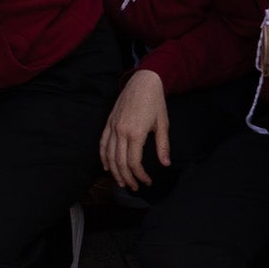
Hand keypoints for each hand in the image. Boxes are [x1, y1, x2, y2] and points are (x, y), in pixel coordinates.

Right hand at [99, 69, 171, 189]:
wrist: (144, 80)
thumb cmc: (155, 101)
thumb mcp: (163, 124)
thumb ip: (162, 146)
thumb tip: (165, 163)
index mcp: (136, 133)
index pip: (134, 162)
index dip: (140, 175)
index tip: (147, 181)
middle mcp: (121, 131)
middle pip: (120, 162)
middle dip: (126, 178)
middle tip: (134, 187)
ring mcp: (113, 126)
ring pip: (109, 155)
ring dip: (114, 171)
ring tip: (121, 182)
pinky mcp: (109, 122)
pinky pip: (102, 143)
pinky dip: (103, 156)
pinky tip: (107, 166)